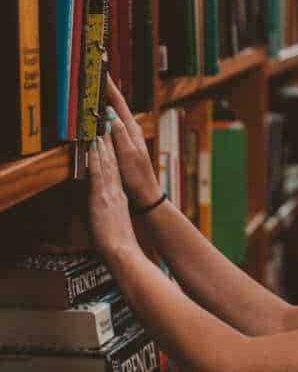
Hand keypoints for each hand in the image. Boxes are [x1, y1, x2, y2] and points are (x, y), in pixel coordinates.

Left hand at [88, 135, 139, 256]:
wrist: (122, 252)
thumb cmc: (119, 246)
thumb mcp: (117, 228)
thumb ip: (112, 219)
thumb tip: (110, 220)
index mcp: (120, 200)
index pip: (115, 174)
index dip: (113, 157)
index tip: (110, 143)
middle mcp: (116, 193)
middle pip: (113, 164)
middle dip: (109, 145)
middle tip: (107, 126)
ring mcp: (110, 193)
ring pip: (107, 164)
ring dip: (103, 145)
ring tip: (101, 129)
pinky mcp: (102, 196)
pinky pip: (99, 172)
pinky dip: (97, 157)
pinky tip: (93, 146)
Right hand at [105, 76, 161, 207]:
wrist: (145, 194)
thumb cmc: (137, 176)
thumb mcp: (128, 155)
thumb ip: (119, 134)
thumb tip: (109, 114)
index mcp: (132, 130)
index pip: (119, 104)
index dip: (110, 88)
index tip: (102, 74)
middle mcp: (131, 130)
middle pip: (116, 106)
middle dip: (106, 91)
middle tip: (95, 77)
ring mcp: (127, 137)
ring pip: (113, 115)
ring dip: (105, 102)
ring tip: (95, 90)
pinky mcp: (123, 145)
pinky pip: (111, 126)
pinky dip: (104, 117)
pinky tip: (98, 116)